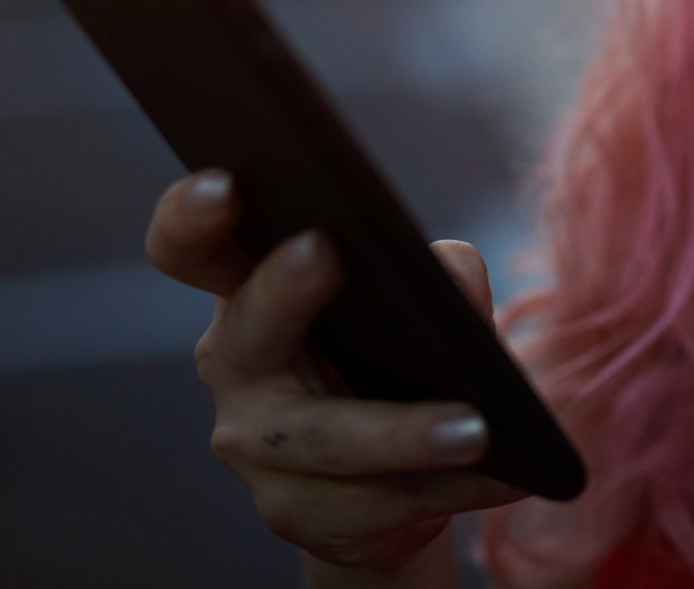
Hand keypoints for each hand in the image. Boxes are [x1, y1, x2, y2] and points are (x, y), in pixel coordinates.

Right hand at [144, 168, 529, 572]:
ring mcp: (254, 447)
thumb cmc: (398, 356)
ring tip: (477, 428)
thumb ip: (440, 274)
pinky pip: (371, 503)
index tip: (223, 181)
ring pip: (322, 438)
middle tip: (323, 254)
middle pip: (245, 329)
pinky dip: (445, 488)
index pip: (192, 247)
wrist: (393, 478)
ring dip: (402, 433)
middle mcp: (235, 363)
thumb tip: (449, 276)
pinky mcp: (296, 513)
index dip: (191, 215)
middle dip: (282, 290)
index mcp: (249, 289)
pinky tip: (501, 477)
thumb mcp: (422, 303)